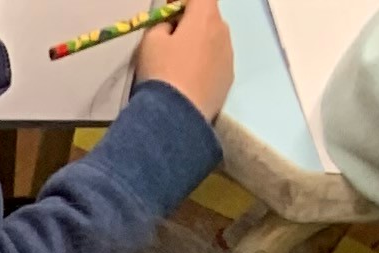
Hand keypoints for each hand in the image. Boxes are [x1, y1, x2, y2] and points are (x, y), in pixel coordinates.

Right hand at [135, 0, 231, 120]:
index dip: (183, 1)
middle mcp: (224, 31)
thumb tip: (171, 27)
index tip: (170, 12)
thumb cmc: (162, 72)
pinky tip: (189, 82)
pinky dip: (205, 66)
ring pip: (214, 41)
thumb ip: (162, 25)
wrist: (177, 116)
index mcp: (205, 17)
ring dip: (200, 45)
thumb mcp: (149, 42)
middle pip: (209, 17)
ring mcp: (229, 56)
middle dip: (193, 23)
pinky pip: (217, 63)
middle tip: (171, 40)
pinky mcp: (229, 78)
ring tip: (180, 66)